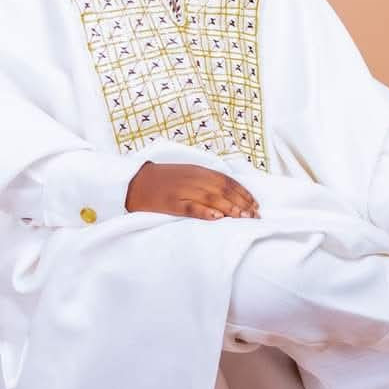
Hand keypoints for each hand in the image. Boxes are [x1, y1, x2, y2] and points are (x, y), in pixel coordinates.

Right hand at [125, 162, 259, 219]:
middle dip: (241, 202)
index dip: (243, 192)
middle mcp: (192, 179)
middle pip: (223, 190)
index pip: (226, 180)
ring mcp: (181, 191)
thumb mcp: (185, 175)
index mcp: (197, 171)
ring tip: (243, 217)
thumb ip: (204, 181)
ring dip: (230, 208)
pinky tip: (217, 217)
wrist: (133, 182)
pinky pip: (190, 207)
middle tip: (254, 216)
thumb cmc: (161, 181)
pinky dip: (205, 212)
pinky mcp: (170, 203)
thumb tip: (228, 193)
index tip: (255, 204)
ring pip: (211, 198)